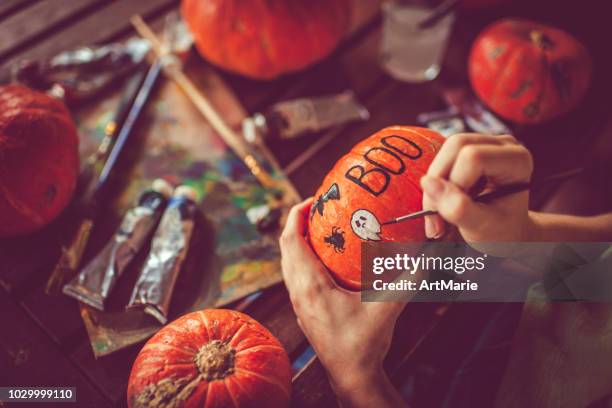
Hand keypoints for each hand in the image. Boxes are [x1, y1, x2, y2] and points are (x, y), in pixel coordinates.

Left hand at [280, 199, 407, 407]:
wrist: (350, 377)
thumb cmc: (364, 345)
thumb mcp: (387, 309)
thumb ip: (409, 279)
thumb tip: (430, 253)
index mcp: (311, 286)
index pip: (291, 240)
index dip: (296, 214)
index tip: (314, 199)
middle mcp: (298, 291)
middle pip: (286, 247)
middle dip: (297, 222)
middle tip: (320, 208)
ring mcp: (298, 302)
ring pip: (288, 262)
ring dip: (298, 241)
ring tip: (321, 228)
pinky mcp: (304, 310)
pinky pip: (295, 275)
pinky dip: (303, 258)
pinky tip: (325, 259)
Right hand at [421, 133, 533, 242]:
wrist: (505, 229)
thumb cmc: (500, 230)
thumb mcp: (481, 228)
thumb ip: (458, 208)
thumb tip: (427, 182)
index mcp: (517, 160)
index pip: (473, 157)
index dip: (457, 182)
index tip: (459, 209)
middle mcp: (502, 145)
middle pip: (456, 145)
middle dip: (440, 179)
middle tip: (441, 211)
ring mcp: (485, 143)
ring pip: (444, 150)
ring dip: (434, 182)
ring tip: (441, 209)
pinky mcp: (468, 147)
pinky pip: (441, 157)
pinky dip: (435, 182)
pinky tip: (443, 200)